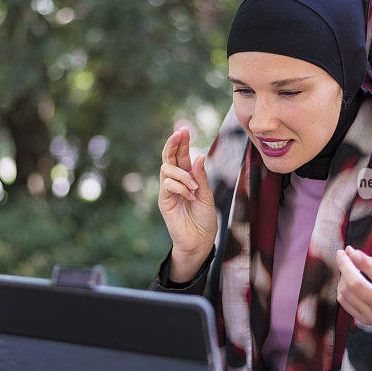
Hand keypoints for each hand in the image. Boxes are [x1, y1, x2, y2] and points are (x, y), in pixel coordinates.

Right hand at [158, 127, 216, 282]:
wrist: (200, 240)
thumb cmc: (204, 219)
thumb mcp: (207, 195)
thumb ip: (201, 177)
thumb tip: (199, 156)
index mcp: (187, 178)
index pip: (180, 156)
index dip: (181, 143)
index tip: (184, 130)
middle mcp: (175, 182)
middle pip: (168, 158)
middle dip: (173, 144)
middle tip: (179, 133)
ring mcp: (168, 191)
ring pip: (166, 169)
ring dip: (182, 174)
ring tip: (194, 188)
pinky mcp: (164, 201)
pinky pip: (167, 185)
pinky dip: (180, 187)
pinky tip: (190, 196)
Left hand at [335, 245, 371, 349]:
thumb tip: (354, 253)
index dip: (364, 262)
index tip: (351, 251)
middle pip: (357, 285)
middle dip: (345, 266)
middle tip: (341, 253)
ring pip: (346, 293)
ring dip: (343, 275)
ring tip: (348, 267)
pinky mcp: (364, 320)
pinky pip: (343, 302)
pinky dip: (342, 287)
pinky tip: (347, 280)